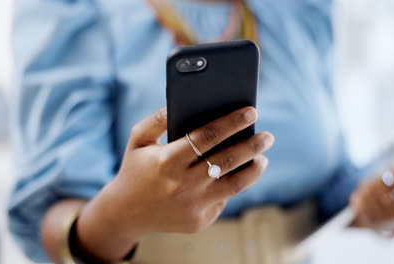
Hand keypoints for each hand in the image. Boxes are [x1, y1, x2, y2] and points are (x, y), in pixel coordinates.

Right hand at [76, 106, 273, 260]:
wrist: (125, 213)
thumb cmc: (135, 169)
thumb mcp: (137, 140)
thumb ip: (157, 119)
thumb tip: (181, 103)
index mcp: (166, 161)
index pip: (207, 136)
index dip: (232, 122)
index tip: (251, 111)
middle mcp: (182, 184)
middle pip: (227, 160)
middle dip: (253, 145)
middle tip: (268, 136)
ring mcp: (192, 205)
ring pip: (235, 185)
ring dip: (254, 169)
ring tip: (263, 157)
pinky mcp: (199, 221)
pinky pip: (223, 199)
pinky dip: (235, 184)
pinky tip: (242, 173)